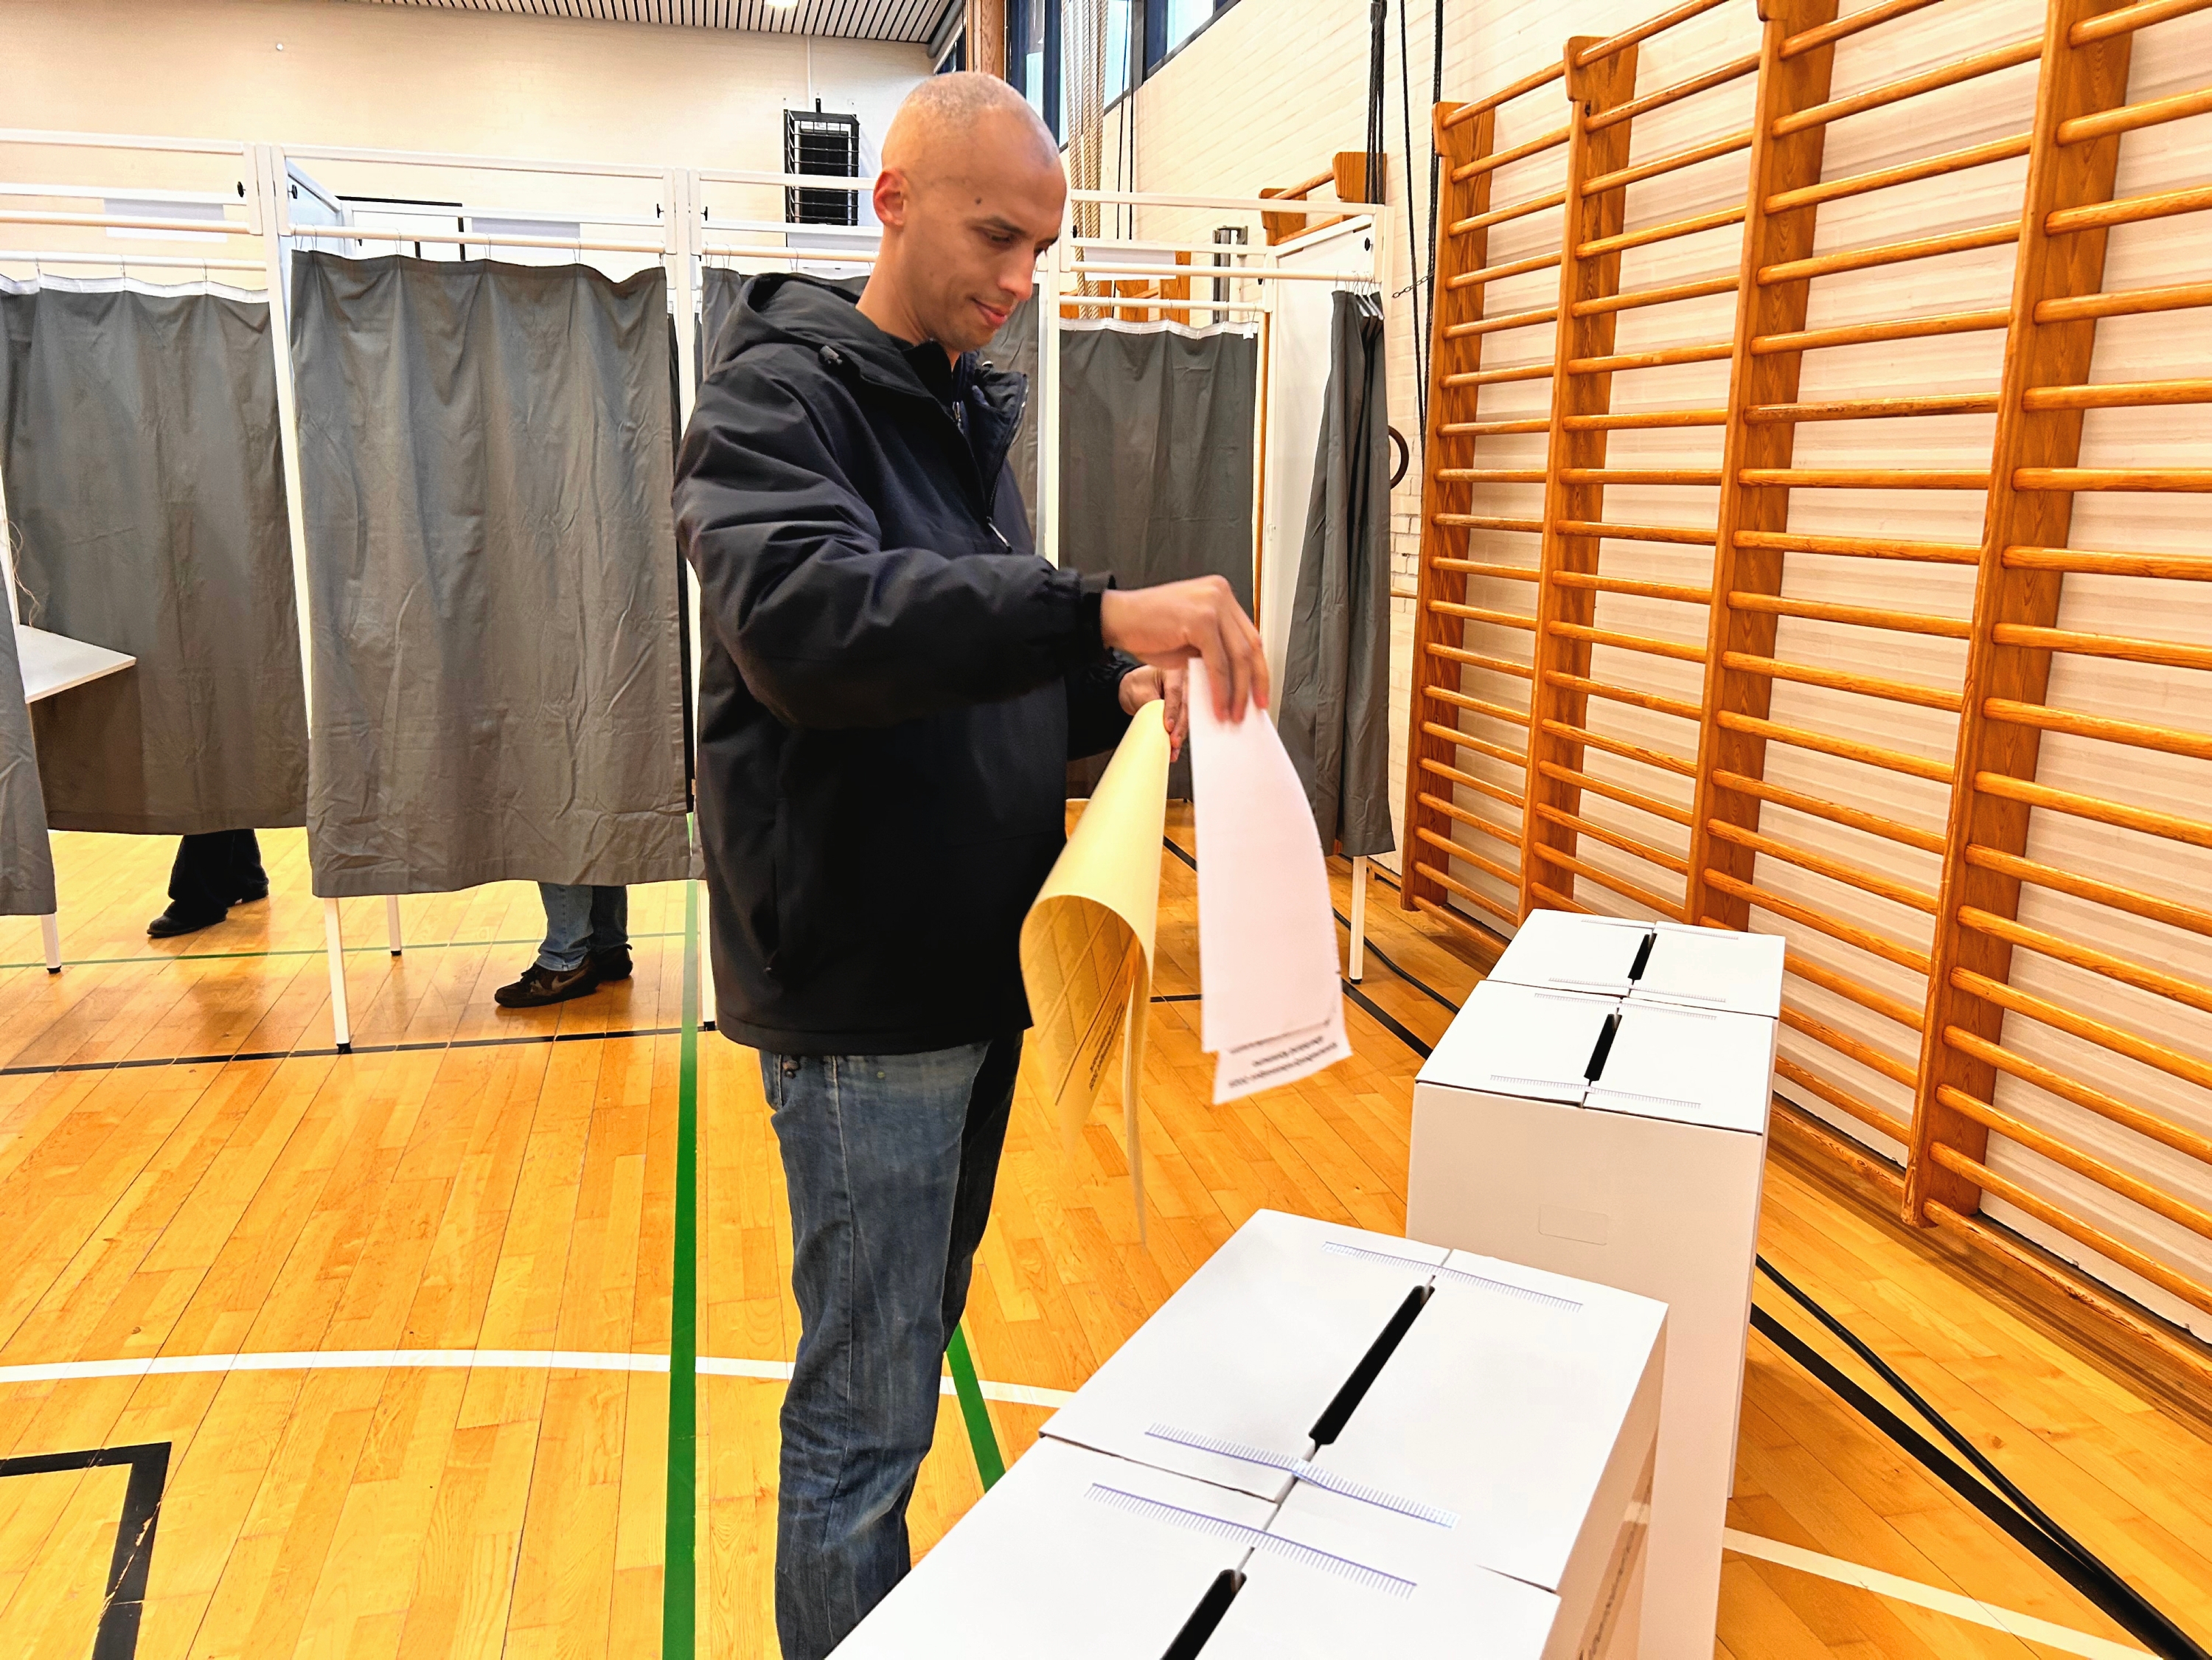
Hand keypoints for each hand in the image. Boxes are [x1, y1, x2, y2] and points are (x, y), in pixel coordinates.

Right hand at [1099, 576, 1268, 722]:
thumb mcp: (1189, 639)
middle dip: (1255, 682)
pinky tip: (1218, 706)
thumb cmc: (1146, 628)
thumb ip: (1214, 651)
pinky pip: (1218, 663)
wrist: (1117, 619)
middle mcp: (1219, 594)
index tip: (1260, 691)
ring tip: (1233, 714)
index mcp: (1220, 594)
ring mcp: (1212, 604)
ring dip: (1237, 692)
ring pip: (1237, 657)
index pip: (1249, 636)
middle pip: (1249, 645)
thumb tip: (1235, 683)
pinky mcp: (1201, 619)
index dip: (1258, 668)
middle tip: (1255, 707)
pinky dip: (1220, 690)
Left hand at [1118, 664, 1188, 759]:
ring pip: (1188, 717)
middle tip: (1173, 741)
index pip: (1175, 691)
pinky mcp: (1185, 708)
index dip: (1172, 711)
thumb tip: (1162, 725)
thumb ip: (1152, 705)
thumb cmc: (1136, 685)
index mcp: (1173, 671)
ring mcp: (1187, 695)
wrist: (1134, 687)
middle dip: (1180, 726)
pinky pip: (1184, 723)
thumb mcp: (1141, 693)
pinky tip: (1175, 748)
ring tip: (1174, 749)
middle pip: (1186, 706)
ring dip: (1181, 734)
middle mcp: (1185, 681)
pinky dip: (1179, 736)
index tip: (1168, 726)